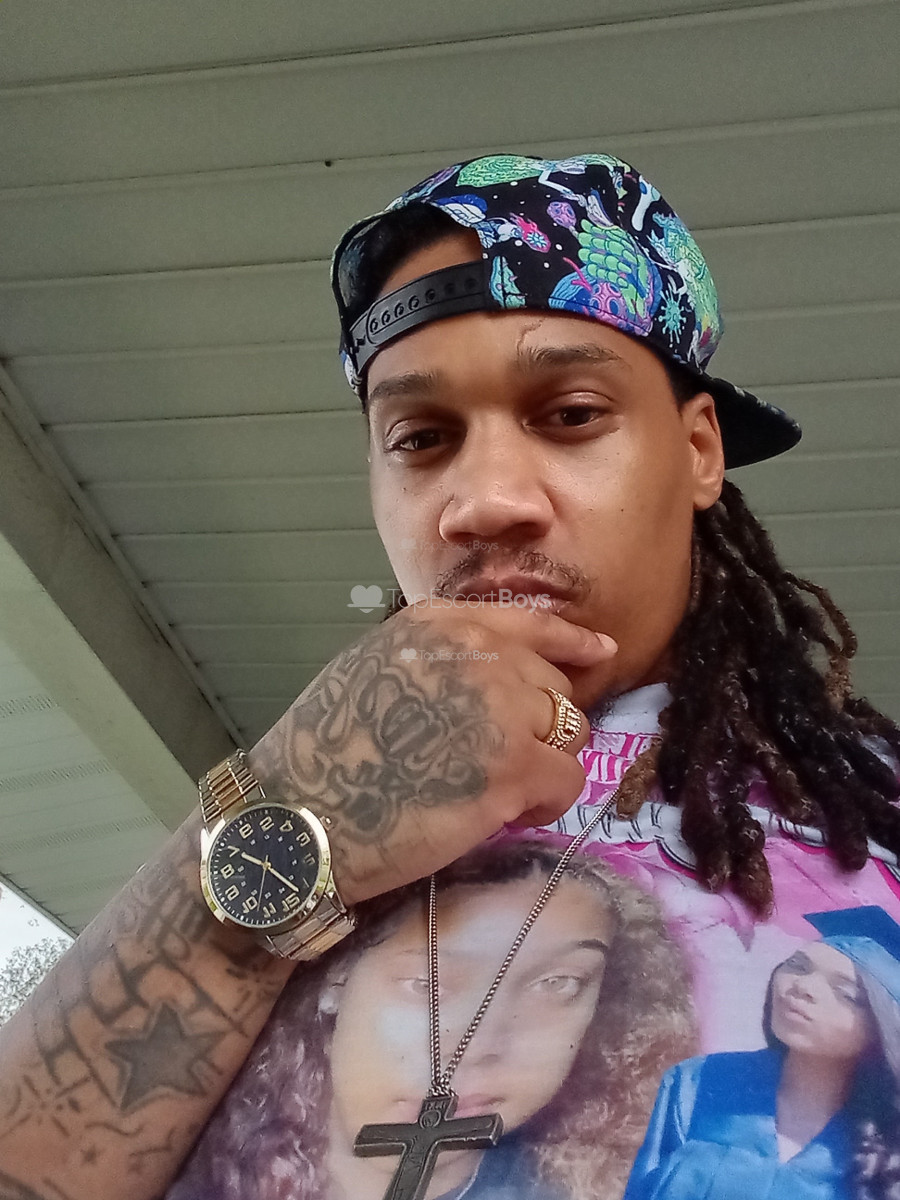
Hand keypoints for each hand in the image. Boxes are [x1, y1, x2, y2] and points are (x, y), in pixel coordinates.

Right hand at [248, 600, 616, 903]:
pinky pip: (567, 780)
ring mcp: (501, 708)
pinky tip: (507, 816)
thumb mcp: (373, 670)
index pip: (528, 622)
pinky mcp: (514, 767)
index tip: (599, 652)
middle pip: (555, 686)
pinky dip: (545, 803)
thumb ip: (437, 659)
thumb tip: (496, 674)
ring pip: (571, 731)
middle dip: (540, 726)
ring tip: (504, 792)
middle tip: (503, 763)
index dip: (569, 642)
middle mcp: (477, 654)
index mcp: (438, 626)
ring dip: (546, 763)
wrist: (300, 817)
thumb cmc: (323, 755)